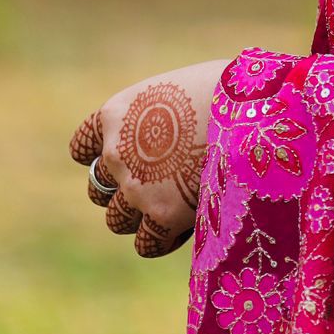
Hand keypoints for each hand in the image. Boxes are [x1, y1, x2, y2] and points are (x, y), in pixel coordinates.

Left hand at [67, 58, 227, 258]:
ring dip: (141, 216)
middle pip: (98, 190)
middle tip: (162, 183)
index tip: (130, 159)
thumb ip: (156, 118)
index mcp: (115, 114)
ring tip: (178, 203)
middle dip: (124, 190)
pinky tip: (188, 222)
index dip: (104, 157)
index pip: (82, 149)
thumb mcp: (177, 92)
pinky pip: (147, 243)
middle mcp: (116, 153)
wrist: (250, 109)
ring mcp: (135, 187)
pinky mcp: (162, 215)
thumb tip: (166, 141)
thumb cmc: (226, 90)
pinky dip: (163, 237)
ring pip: (117, 220)